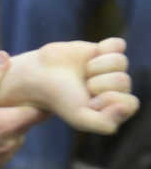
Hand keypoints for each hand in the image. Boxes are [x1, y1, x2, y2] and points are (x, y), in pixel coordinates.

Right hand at [0, 37, 138, 134]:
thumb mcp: (80, 118)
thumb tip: (125, 107)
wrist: (39, 75)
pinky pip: (119, 45)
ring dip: (97, 67)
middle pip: (124, 81)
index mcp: (113, 107)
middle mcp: (116, 88)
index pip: (129, 103)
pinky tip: (90, 57)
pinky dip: (103, 49)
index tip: (88, 101)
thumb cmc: (59, 99)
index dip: (108, 101)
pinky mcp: (105, 49)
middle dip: (99, 83)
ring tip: (83, 72)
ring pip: (121, 62)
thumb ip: (105, 123)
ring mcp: (111, 68)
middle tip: (82, 86)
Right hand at [0, 52, 43, 168]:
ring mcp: (1, 157)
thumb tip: (4, 55)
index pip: (40, 113)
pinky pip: (5, 150)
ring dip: (7, 129)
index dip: (39, 102)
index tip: (32, 93)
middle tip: (0, 103)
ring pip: (16, 137)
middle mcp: (9, 144)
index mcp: (6, 124)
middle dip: (17, 114)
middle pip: (27, 124)